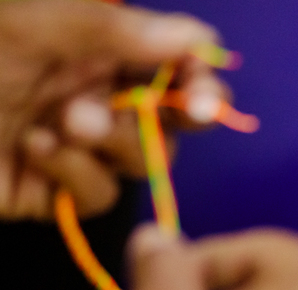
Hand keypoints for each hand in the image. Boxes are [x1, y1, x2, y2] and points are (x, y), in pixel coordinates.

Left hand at [0, 0, 225, 219]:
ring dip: (115, 141)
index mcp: (91, 49)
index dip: (198, 81)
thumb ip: (113, 30)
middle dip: (168, 116)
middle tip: (178, 110)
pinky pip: (99, 195)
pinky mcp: (55, 193)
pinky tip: (36, 151)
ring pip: (142, 161)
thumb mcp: (31, 26)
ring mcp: (76, 147)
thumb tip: (196, 36)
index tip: (205, 94)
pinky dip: (75, 174)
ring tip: (66, 124)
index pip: (169, 66)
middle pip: (169, 119)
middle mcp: (91, 96)